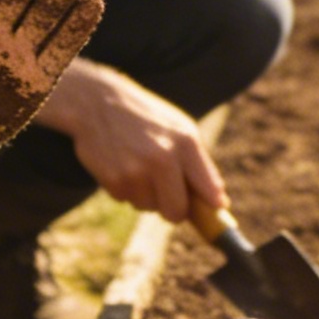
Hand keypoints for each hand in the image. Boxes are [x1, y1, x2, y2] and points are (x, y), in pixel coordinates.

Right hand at [45, 62, 225, 221]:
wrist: (99, 102)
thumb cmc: (148, 119)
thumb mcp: (181, 130)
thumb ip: (200, 166)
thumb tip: (219, 202)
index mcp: (186, 143)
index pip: (208, 189)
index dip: (211, 208)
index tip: (215, 216)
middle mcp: (163, 158)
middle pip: (176, 212)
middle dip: (174, 209)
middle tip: (169, 195)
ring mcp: (136, 171)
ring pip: (148, 207)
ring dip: (146, 195)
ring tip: (138, 165)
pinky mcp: (114, 180)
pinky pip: (126, 201)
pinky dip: (126, 189)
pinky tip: (122, 165)